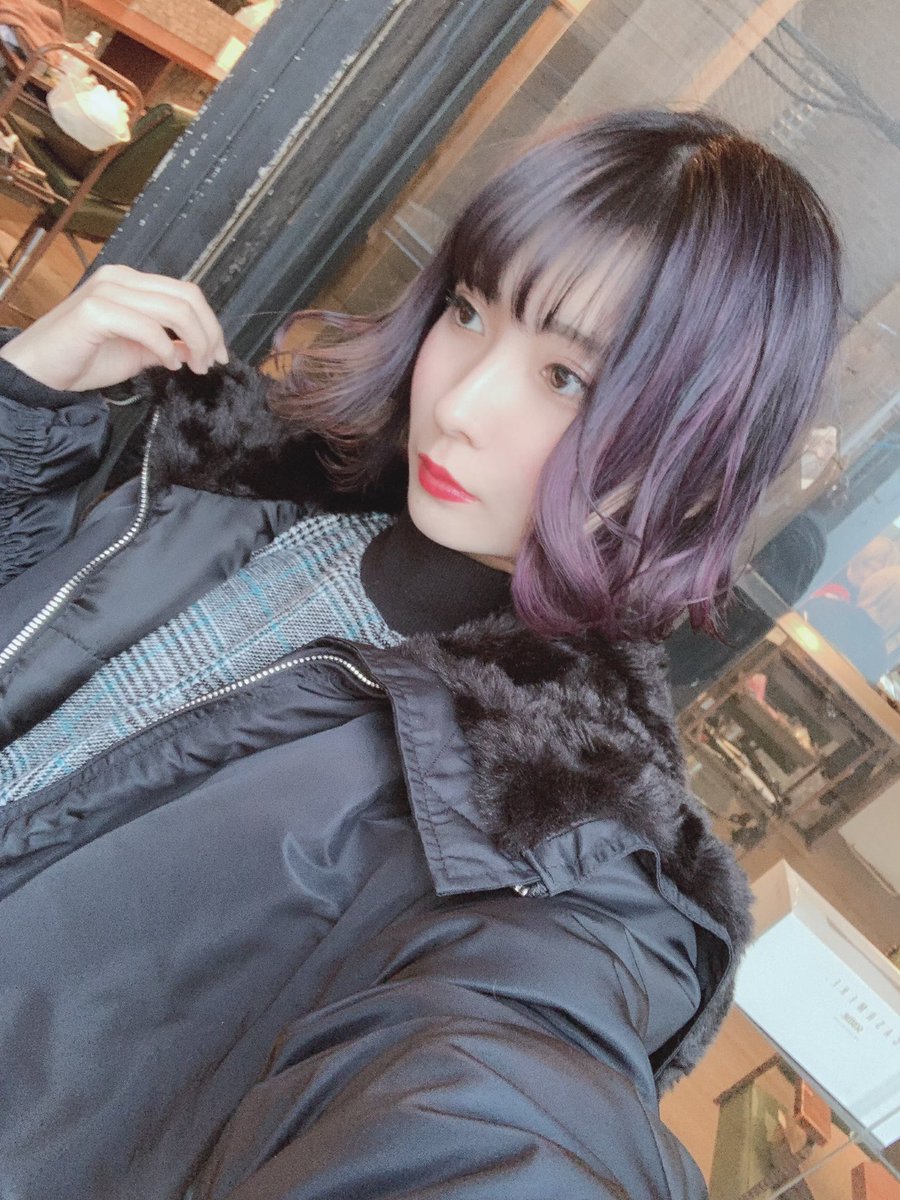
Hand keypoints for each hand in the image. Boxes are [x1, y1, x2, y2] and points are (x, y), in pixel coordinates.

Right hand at [0, 265, 228, 391]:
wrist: (39, 372)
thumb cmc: (83, 360)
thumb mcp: (136, 353)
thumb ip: (166, 346)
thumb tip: (197, 350)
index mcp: (130, 282)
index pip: (186, 293)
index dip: (211, 323)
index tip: (220, 355)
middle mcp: (120, 278)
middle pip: (187, 296)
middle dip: (209, 333)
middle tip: (211, 364)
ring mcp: (107, 291)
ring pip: (174, 309)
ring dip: (195, 342)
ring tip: (194, 367)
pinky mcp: (95, 311)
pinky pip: (147, 327)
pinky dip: (166, 348)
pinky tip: (168, 365)